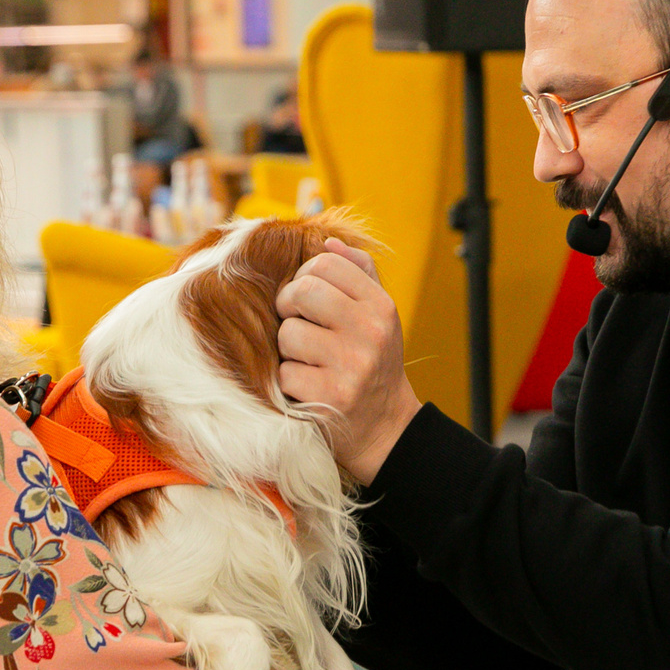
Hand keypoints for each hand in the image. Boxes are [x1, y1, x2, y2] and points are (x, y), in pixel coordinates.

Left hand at [275, 240, 421, 480]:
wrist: (385, 428)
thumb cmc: (373, 363)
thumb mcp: (378, 316)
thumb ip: (358, 273)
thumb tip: (327, 241)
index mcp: (381, 307)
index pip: (325, 263)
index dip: (305, 277)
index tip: (307, 299)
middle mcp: (371, 333)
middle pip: (302, 291)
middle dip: (289, 307)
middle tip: (296, 325)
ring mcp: (351, 366)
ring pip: (288, 334)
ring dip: (289, 350)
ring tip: (308, 361)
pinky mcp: (330, 399)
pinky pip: (285, 374)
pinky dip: (290, 383)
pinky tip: (309, 387)